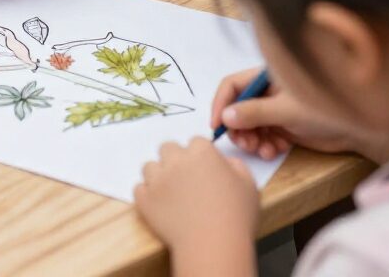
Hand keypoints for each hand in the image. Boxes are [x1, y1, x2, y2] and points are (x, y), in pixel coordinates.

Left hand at [134, 138, 258, 267]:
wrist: (214, 245)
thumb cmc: (236, 217)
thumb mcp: (249, 186)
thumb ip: (236, 166)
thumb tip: (225, 162)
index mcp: (201, 152)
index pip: (196, 143)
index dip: (201, 157)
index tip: (206, 172)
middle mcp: (176, 159)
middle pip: (168, 148)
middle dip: (175, 160)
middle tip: (186, 181)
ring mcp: (157, 178)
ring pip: (150, 167)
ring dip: (159, 176)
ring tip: (172, 195)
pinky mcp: (144, 198)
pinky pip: (140, 189)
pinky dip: (147, 196)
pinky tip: (160, 206)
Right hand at [212, 69, 382, 160]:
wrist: (359, 131)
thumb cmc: (324, 110)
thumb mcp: (286, 111)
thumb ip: (255, 113)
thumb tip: (226, 117)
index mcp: (265, 77)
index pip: (232, 85)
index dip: (221, 103)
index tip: (217, 126)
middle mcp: (266, 91)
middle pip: (238, 107)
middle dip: (239, 128)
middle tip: (246, 145)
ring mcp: (275, 109)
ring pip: (250, 125)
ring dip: (252, 140)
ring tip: (264, 151)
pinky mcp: (283, 126)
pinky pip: (264, 136)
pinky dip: (266, 145)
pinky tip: (276, 151)